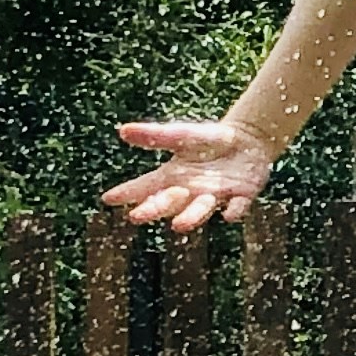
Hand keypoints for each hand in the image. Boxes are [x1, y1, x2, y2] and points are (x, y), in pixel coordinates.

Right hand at [104, 119, 273, 228]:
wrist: (248, 139)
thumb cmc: (210, 140)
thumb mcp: (182, 135)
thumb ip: (156, 136)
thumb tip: (123, 131)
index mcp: (173, 177)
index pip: (146, 187)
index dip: (128, 193)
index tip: (108, 199)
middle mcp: (191, 191)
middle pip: (169, 204)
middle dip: (154, 209)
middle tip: (136, 216)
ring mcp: (216, 195)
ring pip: (200, 210)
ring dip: (191, 216)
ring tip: (179, 224)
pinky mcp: (242, 195)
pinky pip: (237, 206)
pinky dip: (234, 210)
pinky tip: (229, 214)